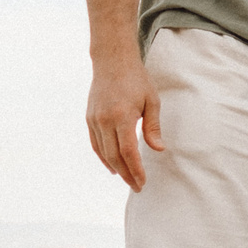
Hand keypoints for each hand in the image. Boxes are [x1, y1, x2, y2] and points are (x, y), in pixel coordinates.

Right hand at [86, 56, 162, 191]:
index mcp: (122, 116)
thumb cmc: (136, 80)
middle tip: (137, 186)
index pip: (128, 151)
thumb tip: (158, 150)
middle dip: (126, 174)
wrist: (112, 62)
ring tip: (127, 179)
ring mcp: (94, 120)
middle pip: (114, 156)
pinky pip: (95, 143)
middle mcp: (104, 120)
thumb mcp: (151, 101)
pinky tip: (112, 165)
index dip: (135, 169)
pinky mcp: (89, 118)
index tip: (142, 182)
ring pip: (103, 152)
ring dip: (115, 168)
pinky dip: (103, 157)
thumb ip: (153, 127)